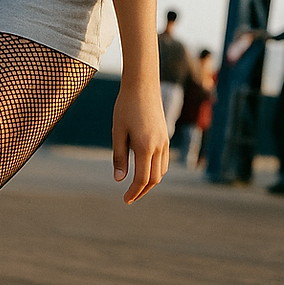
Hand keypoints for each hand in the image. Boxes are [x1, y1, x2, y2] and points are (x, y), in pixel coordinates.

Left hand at [111, 83, 169, 203]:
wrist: (142, 85)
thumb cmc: (125, 107)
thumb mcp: (118, 132)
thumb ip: (119, 156)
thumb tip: (119, 179)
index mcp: (145, 147)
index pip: (141, 179)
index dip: (133, 192)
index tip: (125, 200)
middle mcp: (158, 147)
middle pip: (154, 179)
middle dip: (142, 191)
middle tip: (129, 198)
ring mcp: (165, 142)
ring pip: (162, 171)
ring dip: (150, 182)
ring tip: (136, 187)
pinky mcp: (166, 136)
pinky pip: (164, 161)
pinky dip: (156, 170)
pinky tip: (145, 170)